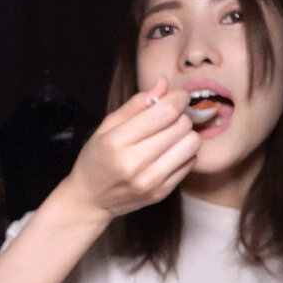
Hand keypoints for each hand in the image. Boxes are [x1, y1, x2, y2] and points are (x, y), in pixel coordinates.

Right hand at [62, 77, 199, 218]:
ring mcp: (150, 181)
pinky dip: (184, 153)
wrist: (90, 199)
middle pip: (181, 126)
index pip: (165, 112)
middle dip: (180, 115)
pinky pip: (190, 163)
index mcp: (117, 142)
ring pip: (191, 144)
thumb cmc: (96, 158)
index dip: (178, 98)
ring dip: (185, 134)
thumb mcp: (106, 126)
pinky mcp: (161, 193)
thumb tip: (164, 83)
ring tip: (171, 135)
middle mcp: (135, 163)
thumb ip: (136, 104)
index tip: (178, 96)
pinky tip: (169, 153)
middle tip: (170, 117)